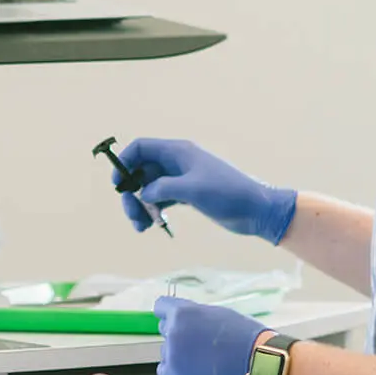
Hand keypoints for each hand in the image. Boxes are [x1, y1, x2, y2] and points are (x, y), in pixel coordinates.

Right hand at [116, 139, 297, 244]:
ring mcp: (182, 179)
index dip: (125, 162)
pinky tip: (154, 224)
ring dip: (141, 204)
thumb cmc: (227, 194)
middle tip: (133, 214)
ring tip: (142, 226)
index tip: (118, 184)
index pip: (142, 148)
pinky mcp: (187, 194)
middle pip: (141, 171)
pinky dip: (154, 209)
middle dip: (132, 191)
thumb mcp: (192, 189)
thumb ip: (162, 189)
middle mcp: (177, 162)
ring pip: (150, 187)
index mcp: (179, 152)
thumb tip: (143, 193)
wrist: (256, 210)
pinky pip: (161, 198)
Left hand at [154, 296, 266, 374]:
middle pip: (165, 328)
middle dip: (178, 332)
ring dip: (178, 352)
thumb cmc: (243, 335)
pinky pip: (165, 369)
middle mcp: (173, 332)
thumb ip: (196, 315)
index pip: (161, 307)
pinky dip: (176, 370)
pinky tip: (192, 369)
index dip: (169, 312)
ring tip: (201, 358)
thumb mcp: (217, 314)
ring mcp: (172, 355)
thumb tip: (187, 320)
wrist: (255, 363)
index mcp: (182, 312)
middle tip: (197, 340)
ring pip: (166, 350)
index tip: (175, 318)